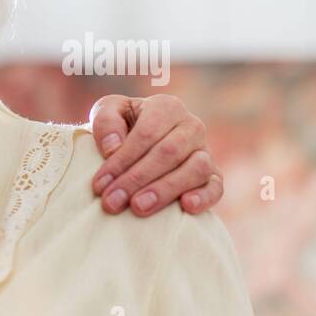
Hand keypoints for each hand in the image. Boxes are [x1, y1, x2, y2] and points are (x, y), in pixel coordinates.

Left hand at [88, 94, 222, 215]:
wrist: (139, 146)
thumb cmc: (121, 128)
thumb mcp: (107, 113)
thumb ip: (106, 121)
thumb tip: (113, 146)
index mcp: (166, 107)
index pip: (147, 133)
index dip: (122, 160)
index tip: (99, 184)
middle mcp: (191, 126)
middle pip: (169, 152)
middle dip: (136, 179)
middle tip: (112, 202)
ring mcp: (205, 151)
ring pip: (195, 169)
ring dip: (165, 190)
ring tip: (138, 208)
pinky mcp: (213, 176)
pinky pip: (216, 186)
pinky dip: (204, 196)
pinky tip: (186, 207)